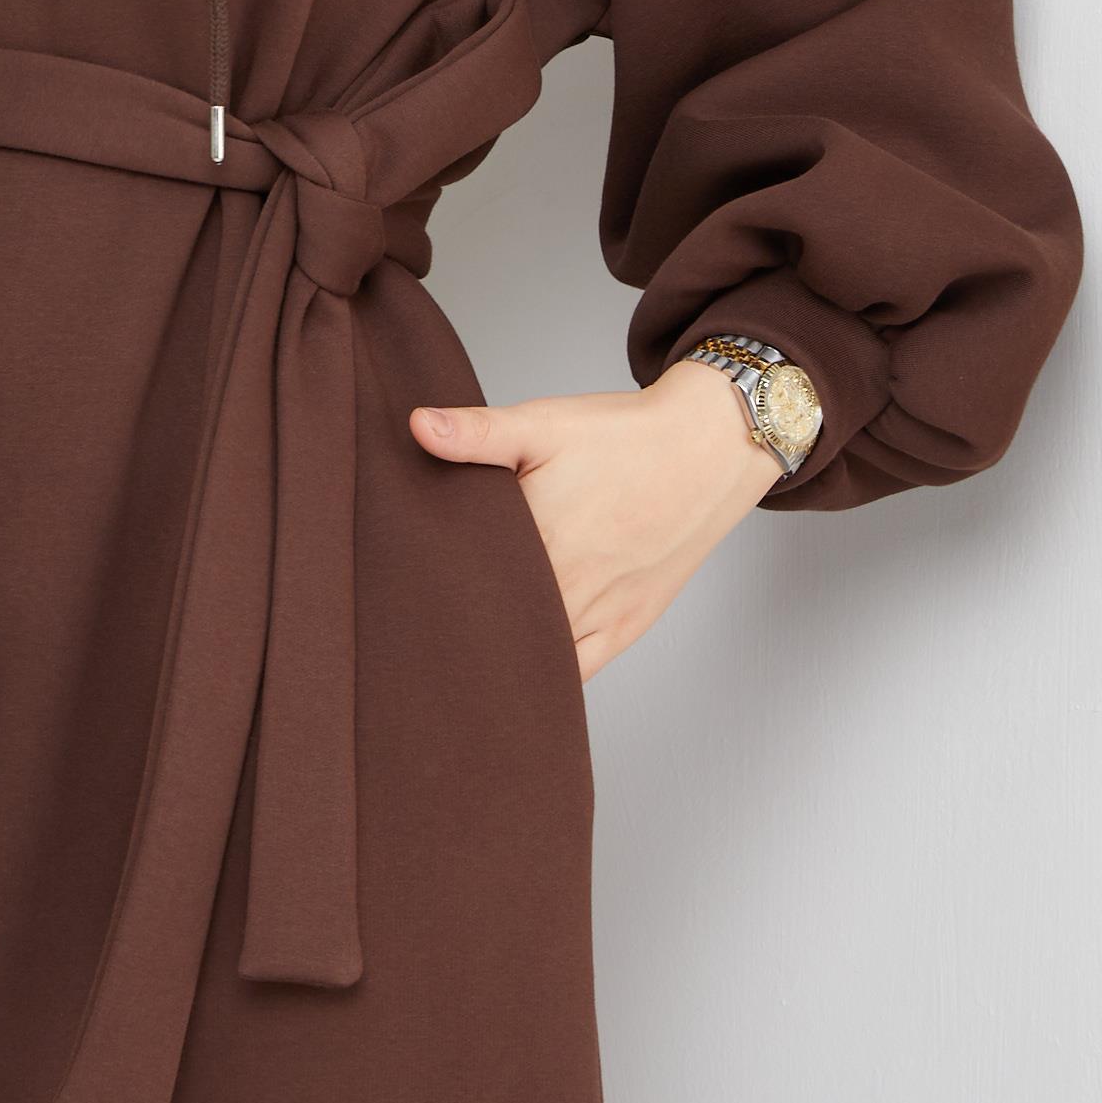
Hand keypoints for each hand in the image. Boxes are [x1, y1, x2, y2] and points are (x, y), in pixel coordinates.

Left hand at [408, 359, 785, 680]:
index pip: (465, 581)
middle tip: (407, 640)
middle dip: (454, 632)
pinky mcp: (626, 626)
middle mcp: (569, 585)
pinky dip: (545, 678)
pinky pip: (577, 671)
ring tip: (450, 667)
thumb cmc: (625, 436)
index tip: (394, 596)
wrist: (707, 450)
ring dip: (496, 660)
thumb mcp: (545, 422)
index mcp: (540, 537)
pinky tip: (512, 680)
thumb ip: (478, 432)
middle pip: (496, 627)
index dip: (426, 590)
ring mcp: (600, 613)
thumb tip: (416, 425)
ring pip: (535, 658)